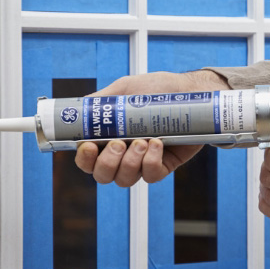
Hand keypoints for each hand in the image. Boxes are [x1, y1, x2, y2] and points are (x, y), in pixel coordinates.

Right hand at [74, 70, 229, 186]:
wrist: (188, 91)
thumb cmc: (156, 89)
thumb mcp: (124, 89)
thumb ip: (102, 100)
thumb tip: (81, 107)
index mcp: (107, 139)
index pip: (87, 161)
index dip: (84, 159)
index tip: (89, 146)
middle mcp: (122, 155)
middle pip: (103, 176)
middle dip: (107, 163)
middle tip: (119, 143)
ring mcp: (142, 162)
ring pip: (125, 179)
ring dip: (130, 163)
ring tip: (143, 141)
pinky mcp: (164, 165)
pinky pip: (152, 176)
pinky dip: (152, 162)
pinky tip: (157, 144)